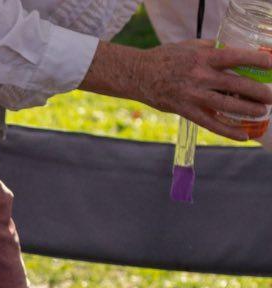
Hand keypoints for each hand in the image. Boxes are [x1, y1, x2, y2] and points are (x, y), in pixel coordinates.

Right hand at [84, 39, 271, 138]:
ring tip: (262, 113)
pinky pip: (210, 123)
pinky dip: (228, 131)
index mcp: (203, 57)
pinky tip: (243, 136)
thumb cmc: (165, 57)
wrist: (137, 74)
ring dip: (248, 110)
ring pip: (226, 105)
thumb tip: (235, 51)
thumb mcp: (190, 45)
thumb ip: (213, 48)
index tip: (271, 64)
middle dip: (258, 91)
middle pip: (236, 85)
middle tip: (271, 96)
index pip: (236, 57)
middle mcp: (200, 76)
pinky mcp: (185, 110)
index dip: (256, 60)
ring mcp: (192, 95)